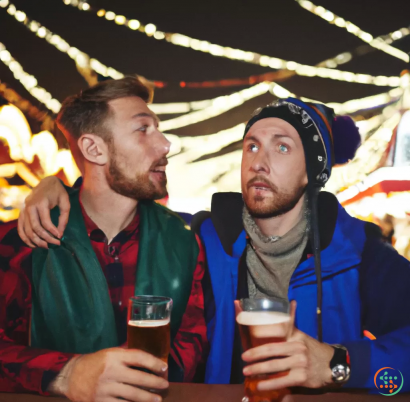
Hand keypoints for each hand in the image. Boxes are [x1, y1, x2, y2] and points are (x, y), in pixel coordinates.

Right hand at [18, 176, 69, 247]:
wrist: (47, 182)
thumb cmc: (58, 192)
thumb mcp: (65, 202)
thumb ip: (64, 217)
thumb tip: (60, 233)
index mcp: (41, 202)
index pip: (45, 221)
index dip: (52, 231)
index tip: (60, 237)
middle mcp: (29, 206)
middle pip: (34, 227)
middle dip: (45, 238)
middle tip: (54, 245)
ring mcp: (23, 210)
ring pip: (26, 230)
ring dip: (35, 241)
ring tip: (46, 247)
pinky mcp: (21, 213)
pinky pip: (20, 228)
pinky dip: (25, 238)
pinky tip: (33, 245)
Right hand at [49, 347, 168, 401]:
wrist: (72, 376)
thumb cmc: (96, 362)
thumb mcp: (110, 353)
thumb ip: (127, 355)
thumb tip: (150, 358)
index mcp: (114, 356)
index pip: (139, 358)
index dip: (154, 363)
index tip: (165, 368)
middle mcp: (110, 371)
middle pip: (139, 378)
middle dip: (155, 383)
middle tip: (165, 385)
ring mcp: (105, 388)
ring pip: (132, 395)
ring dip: (148, 398)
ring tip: (158, 399)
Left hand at [241, 301, 333, 390]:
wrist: (331, 366)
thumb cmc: (311, 349)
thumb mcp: (301, 335)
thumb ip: (291, 323)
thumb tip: (292, 301)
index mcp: (295, 337)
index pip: (275, 335)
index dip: (260, 337)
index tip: (248, 338)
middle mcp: (297, 348)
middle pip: (272, 350)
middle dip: (255, 355)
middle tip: (243, 358)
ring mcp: (300, 363)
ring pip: (275, 366)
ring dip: (258, 370)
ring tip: (246, 372)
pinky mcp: (302, 377)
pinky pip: (282, 380)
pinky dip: (269, 384)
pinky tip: (259, 386)